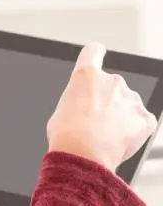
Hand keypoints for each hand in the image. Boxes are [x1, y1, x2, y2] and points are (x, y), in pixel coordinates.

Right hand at [47, 42, 158, 170]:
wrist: (83, 154)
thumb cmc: (67, 134)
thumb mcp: (61, 107)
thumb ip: (78, 98)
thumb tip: (84, 108)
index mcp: (86, 75)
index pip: (93, 52)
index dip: (95, 53)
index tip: (98, 52)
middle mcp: (112, 81)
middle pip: (112, 85)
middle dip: (107, 100)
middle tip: (96, 120)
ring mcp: (131, 99)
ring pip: (128, 104)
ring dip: (120, 116)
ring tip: (106, 135)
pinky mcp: (145, 118)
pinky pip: (142, 121)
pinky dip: (134, 130)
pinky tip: (120, 140)